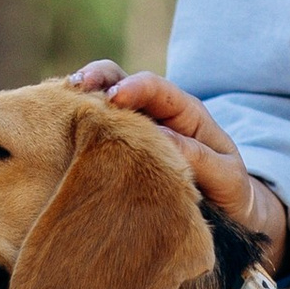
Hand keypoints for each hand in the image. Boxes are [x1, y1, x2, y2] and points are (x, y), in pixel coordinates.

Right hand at [62, 63, 289, 272]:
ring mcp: (136, 127)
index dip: (134, 87)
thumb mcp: (225, 176)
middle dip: (98, 78)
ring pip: (103, 99)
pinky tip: (58, 124)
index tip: (114, 98)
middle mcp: (157, 113)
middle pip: (122, 80)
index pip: (157, 88)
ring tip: (58, 101)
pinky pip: (97, 127)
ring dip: (82, 97)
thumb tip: (159, 138)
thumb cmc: (231, 191)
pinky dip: (77, 120)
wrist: (231, 211)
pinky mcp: (120, 146)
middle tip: (76, 85)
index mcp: (186, 113)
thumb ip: (198, 158)